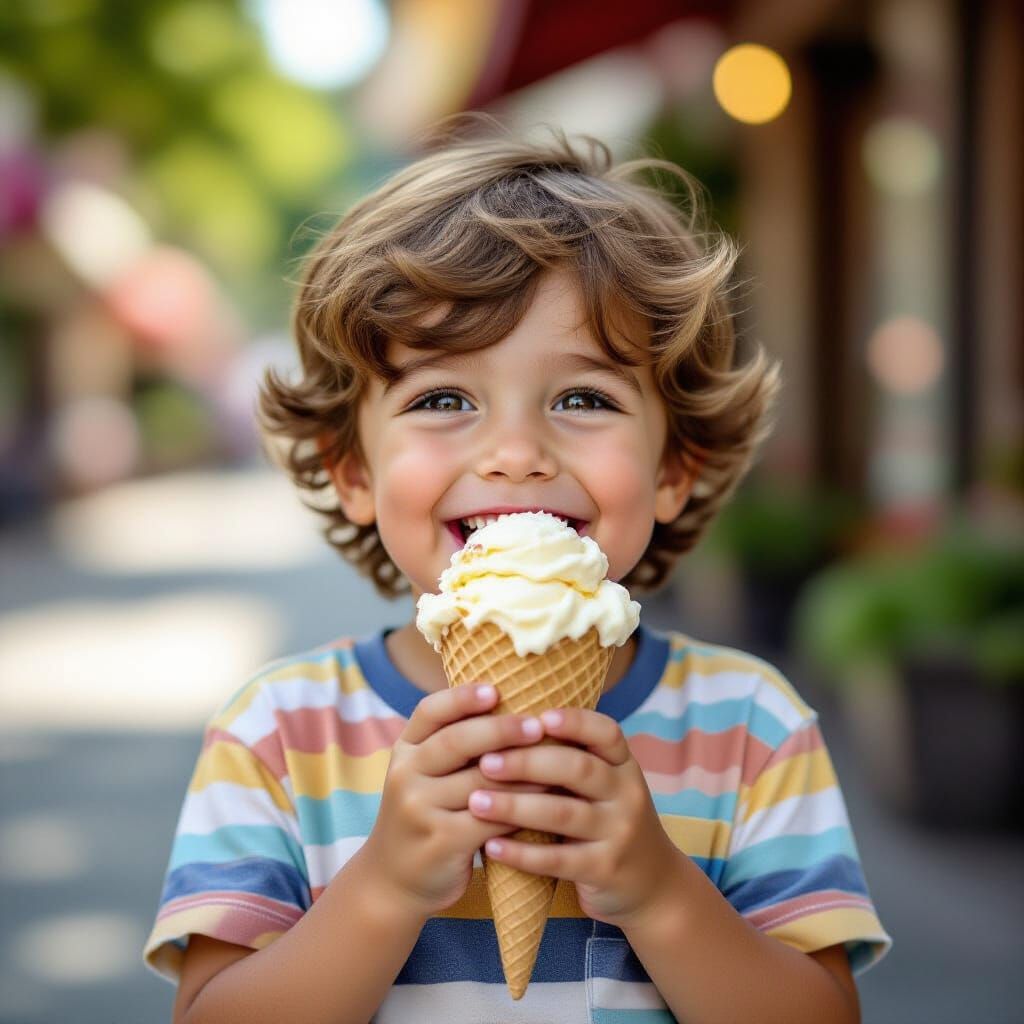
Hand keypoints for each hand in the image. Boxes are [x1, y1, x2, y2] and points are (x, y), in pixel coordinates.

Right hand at [356, 683, 550, 919]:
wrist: (394, 880)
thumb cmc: (426, 814)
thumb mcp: (424, 773)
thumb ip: (454, 743)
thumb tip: (511, 699)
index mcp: (404, 749)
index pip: (430, 711)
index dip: (462, 697)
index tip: (495, 690)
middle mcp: (406, 774)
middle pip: (456, 741)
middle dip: (501, 730)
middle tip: (537, 725)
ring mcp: (419, 809)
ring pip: (480, 782)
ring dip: (522, 770)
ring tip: (556, 760)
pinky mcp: (441, 842)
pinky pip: (489, 818)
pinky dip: (520, 807)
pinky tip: (545, 801)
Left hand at [466, 707, 684, 927]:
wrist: (654, 886)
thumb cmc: (610, 823)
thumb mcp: (606, 787)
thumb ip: (572, 761)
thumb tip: (510, 726)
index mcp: (624, 766)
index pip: (606, 733)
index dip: (574, 721)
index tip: (537, 717)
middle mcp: (627, 794)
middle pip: (577, 768)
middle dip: (527, 762)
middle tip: (485, 761)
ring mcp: (619, 833)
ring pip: (563, 813)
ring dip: (514, 806)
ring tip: (476, 802)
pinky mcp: (605, 870)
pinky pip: (558, 860)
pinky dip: (521, 854)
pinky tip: (491, 847)